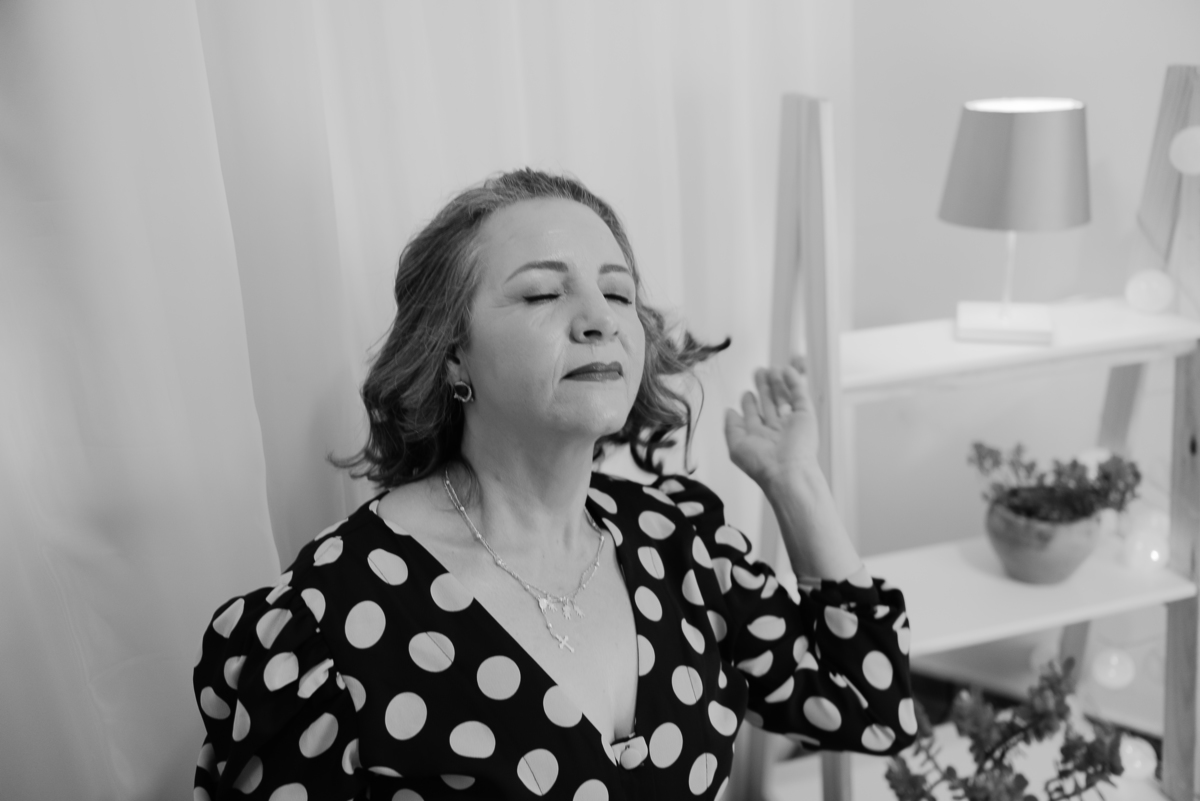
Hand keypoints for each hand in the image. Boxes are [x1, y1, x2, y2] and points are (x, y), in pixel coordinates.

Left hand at [724, 356, 820, 490]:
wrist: (788, 471)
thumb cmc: (761, 464)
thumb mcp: (737, 446)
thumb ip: (731, 427)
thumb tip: (729, 411)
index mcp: (759, 438)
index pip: (754, 416)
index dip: (749, 404)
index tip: (746, 393)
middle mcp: (775, 430)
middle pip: (769, 403)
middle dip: (763, 388)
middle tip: (759, 372)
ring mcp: (791, 423)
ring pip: (783, 397)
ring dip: (777, 383)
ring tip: (770, 369)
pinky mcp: (806, 417)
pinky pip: (800, 396)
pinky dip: (794, 383)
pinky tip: (787, 371)